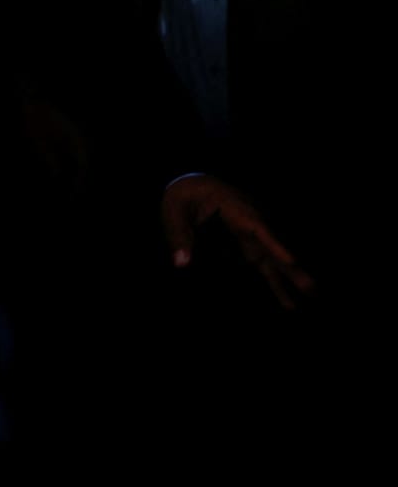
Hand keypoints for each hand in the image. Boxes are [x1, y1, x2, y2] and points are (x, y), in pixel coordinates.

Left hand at [162, 174, 312, 310]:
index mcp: (235, 208)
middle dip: (292, 268)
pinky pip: (263, 264)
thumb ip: (179, 236)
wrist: (192, 185)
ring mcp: (251, 234)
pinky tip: (287, 301)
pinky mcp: (247, 244)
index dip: (274, 245)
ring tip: (311, 296)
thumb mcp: (174, 212)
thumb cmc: (183, 196)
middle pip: (273, 247)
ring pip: (273, 259)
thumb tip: (182, 264)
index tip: (291, 260)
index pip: (258, 228)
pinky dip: (274, 281)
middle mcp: (250, 221)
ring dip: (290, 278)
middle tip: (312, 288)